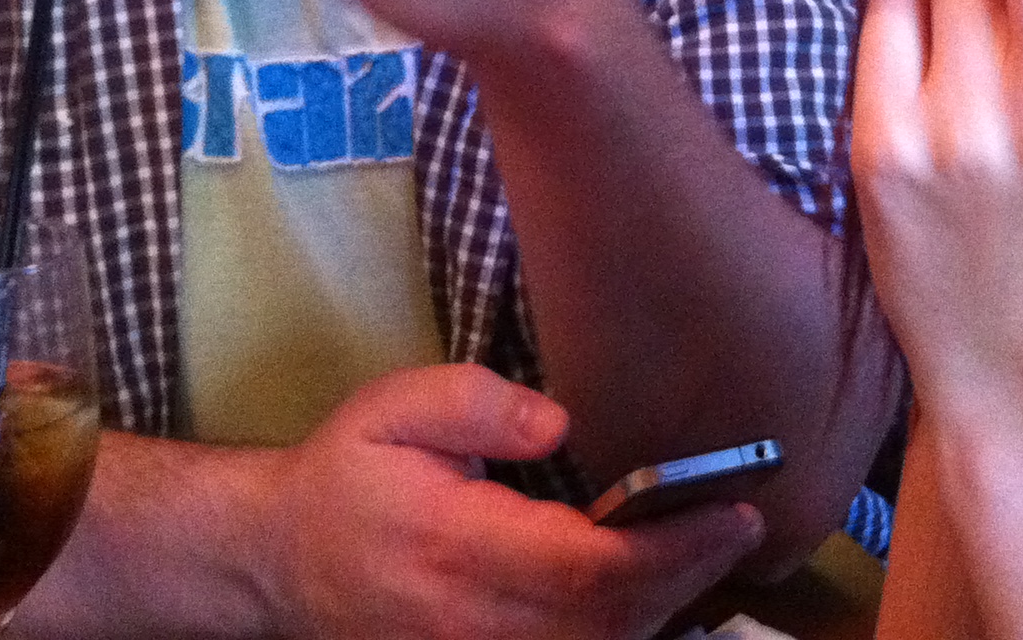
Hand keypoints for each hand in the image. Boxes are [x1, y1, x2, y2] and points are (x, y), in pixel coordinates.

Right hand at [258, 363, 763, 639]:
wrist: (278, 562)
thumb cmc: (347, 476)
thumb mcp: (392, 409)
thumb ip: (475, 405)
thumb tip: (561, 424)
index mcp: (458, 547)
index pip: (592, 568)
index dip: (676, 550)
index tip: (736, 511)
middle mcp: (475, 623)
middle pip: (611, 622)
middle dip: (690, 577)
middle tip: (743, 524)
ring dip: (667, 609)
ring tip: (712, 550)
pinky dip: (625, 632)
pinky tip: (658, 591)